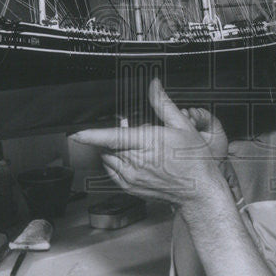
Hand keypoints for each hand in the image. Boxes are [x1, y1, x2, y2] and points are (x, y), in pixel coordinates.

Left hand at [71, 80, 225, 205]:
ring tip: (135, 147)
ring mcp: (132, 177)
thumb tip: (153, 85)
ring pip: (107, 159)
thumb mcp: (182, 125)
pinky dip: (114, 164)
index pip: (112, 138)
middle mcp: (137, 162)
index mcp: (148, 143)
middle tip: (134, 134)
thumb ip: (163, 104)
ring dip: (112, 150)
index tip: (76, 133)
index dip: (91, 135)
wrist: (199, 191)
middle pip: (108, 146)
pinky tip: (131, 160)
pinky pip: (111, 172)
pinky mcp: (130, 188)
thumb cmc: (194, 159)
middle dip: (113, 136)